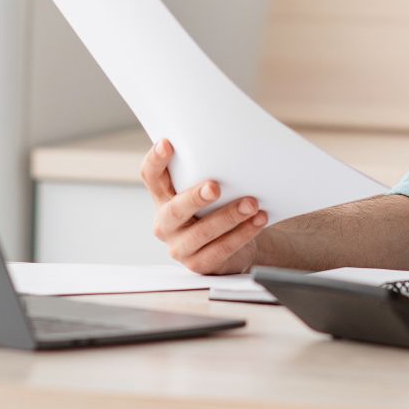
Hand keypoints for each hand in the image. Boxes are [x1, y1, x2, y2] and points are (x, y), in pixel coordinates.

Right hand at [139, 139, 268, 273]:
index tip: (167, 144)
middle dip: (196, 198)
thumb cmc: (217, 207)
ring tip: (251, 203)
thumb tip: (233, 144)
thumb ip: (207, 172)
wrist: (233, 243)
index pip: (150, 176)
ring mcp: (179, 247)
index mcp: (162, 197)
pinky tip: (258, 220)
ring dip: (229, 216)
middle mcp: (166, 223)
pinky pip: (221, 249)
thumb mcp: (206, 189)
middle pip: (175, 210)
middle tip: (215, 186)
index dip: (155, 161)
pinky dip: (242, 234)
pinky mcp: (199, 265)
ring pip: (203, 232)